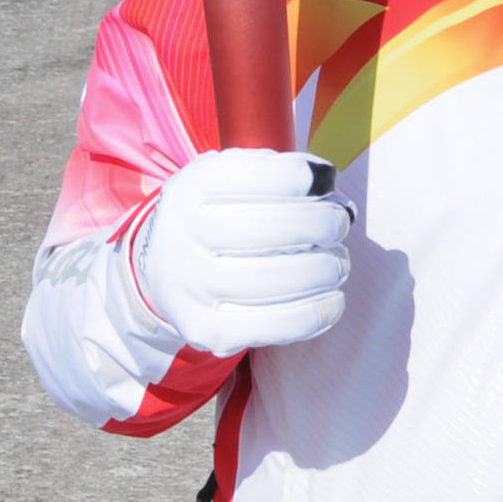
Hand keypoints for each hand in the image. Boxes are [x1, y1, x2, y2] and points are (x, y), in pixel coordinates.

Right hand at [131, 148, 352, 355]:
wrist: (164, 271)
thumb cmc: (215, 217)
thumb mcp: (229, 179)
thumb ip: (276, 172)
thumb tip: (329, 185)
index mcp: (192, 187)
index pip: (257, 177)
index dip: (303, 177)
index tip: (326, 180)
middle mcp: (184, 234)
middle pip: (275, 229)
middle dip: (324, 224)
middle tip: (338, 224)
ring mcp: (194, 286)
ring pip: (283, 279)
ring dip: (327, 269)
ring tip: (337, 263)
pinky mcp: (209, 329)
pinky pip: (278, 325)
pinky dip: (316, 312)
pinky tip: (331, 300)